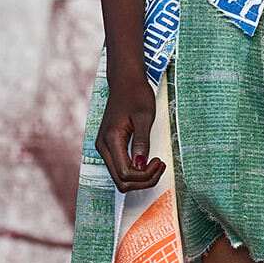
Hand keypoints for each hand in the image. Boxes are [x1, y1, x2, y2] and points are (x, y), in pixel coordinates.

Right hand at [94, 72, 166, 192]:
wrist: (125, 81)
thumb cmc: (136, 94)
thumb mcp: (144, 117)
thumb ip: (142, 142)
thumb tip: (140, 166)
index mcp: (111, 140)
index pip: (125, 173)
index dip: (145, 175)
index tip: (159, 161)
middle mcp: (103, 147)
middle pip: (121, 181)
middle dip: (143, 180)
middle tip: (160, 166)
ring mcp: (104, 148)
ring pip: (120, 178)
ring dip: (140, 178)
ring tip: (156, 164)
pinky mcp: (109, 147)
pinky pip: (120, 168)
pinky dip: (135, 171)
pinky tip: (148, 161)